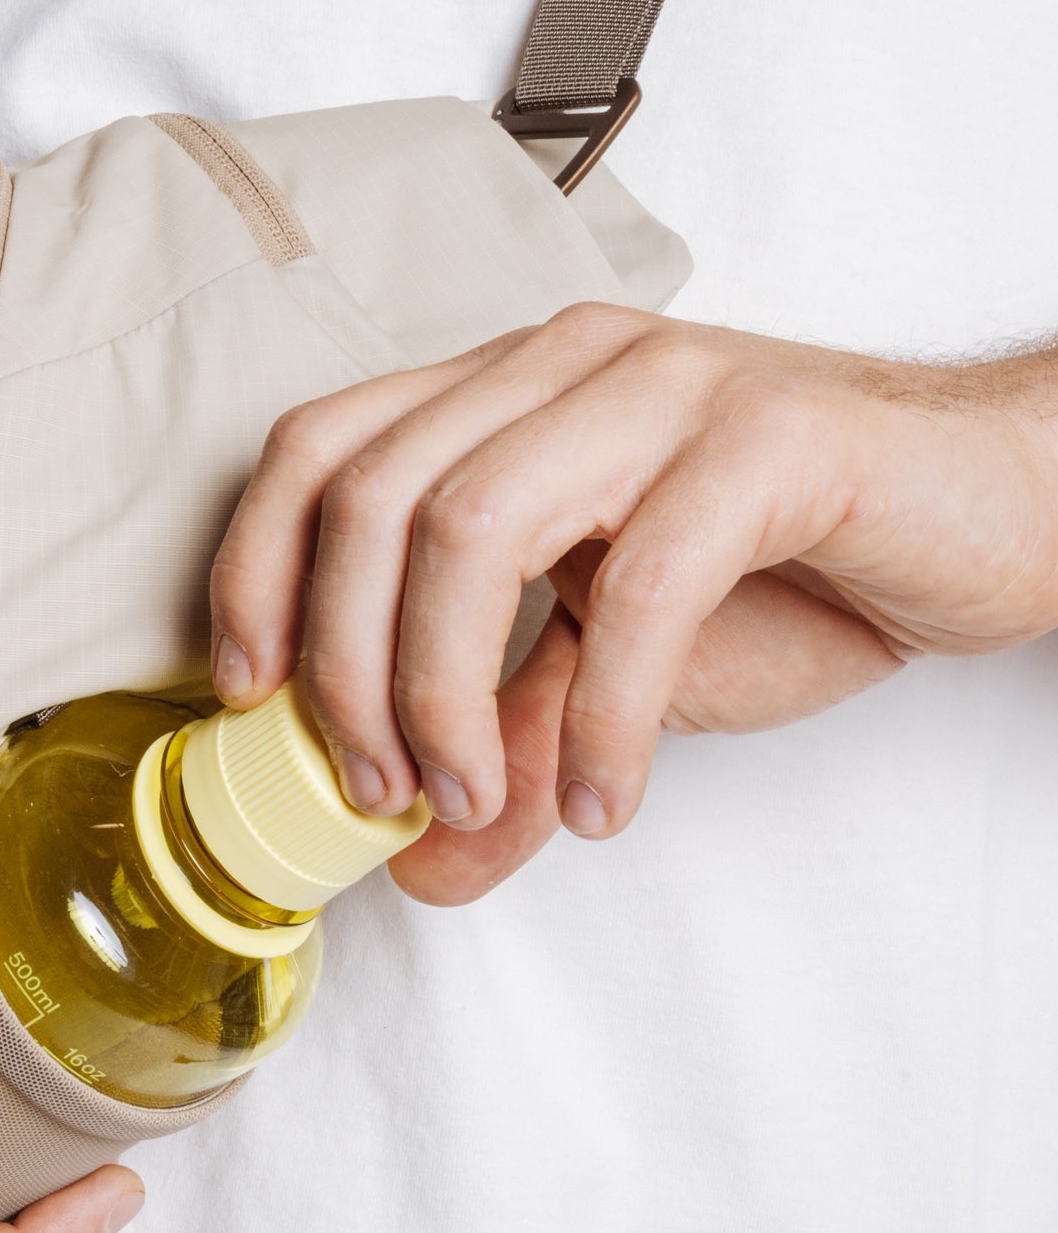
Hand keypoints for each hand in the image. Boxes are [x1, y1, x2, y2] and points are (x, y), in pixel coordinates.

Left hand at [209, 305, 1057, 900]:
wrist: (992, 516)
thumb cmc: (791, 568)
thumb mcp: (611, 669)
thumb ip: (506, 747)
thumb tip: (420, 865)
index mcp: (502, 395)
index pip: (322, 450)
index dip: (255, 572)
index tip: (248, 699)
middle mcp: (564, 366)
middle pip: (373, 499)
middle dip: (346, 668)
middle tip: (373, 789)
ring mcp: (665, 386)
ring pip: (473, 524)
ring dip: (442, 692)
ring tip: (476, 797)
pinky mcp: (773, 438)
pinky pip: (643, 584)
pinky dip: (600, 717)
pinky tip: (602, 798)